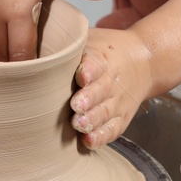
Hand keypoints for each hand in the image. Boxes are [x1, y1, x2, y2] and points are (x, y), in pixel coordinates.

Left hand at [70, 27, 153, 147]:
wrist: (144, 61)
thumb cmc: (106, 50)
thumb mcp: (91, 39)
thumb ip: (68, 44)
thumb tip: (35, 48)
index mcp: (103, 58)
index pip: (97, 63)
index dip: (89, 70)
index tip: (81, 75)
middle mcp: (111, 81)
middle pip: (100, 91)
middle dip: (88, 99)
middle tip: (76, 105)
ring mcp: (117, 101)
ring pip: (105, 112)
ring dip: (92, 120)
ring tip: (79, 125)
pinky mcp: (121, 118)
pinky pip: (112, 129)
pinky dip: (102, 136)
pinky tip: (89, 141)